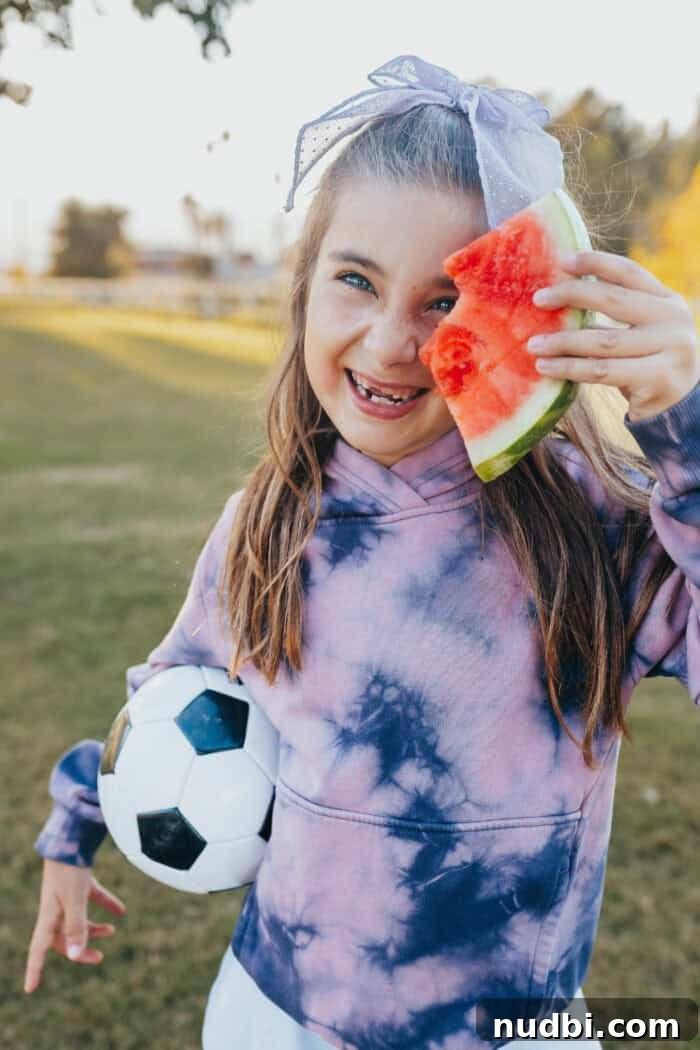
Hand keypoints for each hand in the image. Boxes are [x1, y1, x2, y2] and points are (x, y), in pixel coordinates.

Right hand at [24, 859, 126, 993]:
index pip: (38, 949)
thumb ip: (75, 926)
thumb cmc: (68, 869)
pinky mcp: (79, 882)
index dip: (34, 969)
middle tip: (98, 959)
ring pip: (78, 920)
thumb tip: (74, 955)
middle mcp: (55, 908)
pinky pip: (92, 899)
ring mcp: (67, 895)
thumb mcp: (73, 899)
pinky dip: (106, 905)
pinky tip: (120, 911)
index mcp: (49, 916)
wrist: (72, 836)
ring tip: (112, 932)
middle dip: (79, 951)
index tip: (30, 989)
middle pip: (63, 938)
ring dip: (94, 929)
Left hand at [526, 250, 699, 420]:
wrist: (678, 406)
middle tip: (538, 299)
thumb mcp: (639, 330)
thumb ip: (615, 312)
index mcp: (667, 300)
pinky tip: (545, 368)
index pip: (628, 272)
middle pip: (614, 300)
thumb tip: (558, 294)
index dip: (595, 263)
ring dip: (563, 342)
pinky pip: (603, 371)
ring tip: (533, 344)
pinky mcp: (658, 378)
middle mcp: (673, 319)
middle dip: (571, 296)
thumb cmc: (646, 363)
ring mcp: (670, 349)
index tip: (562, 261)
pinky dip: (570, 369)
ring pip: (603, 341)